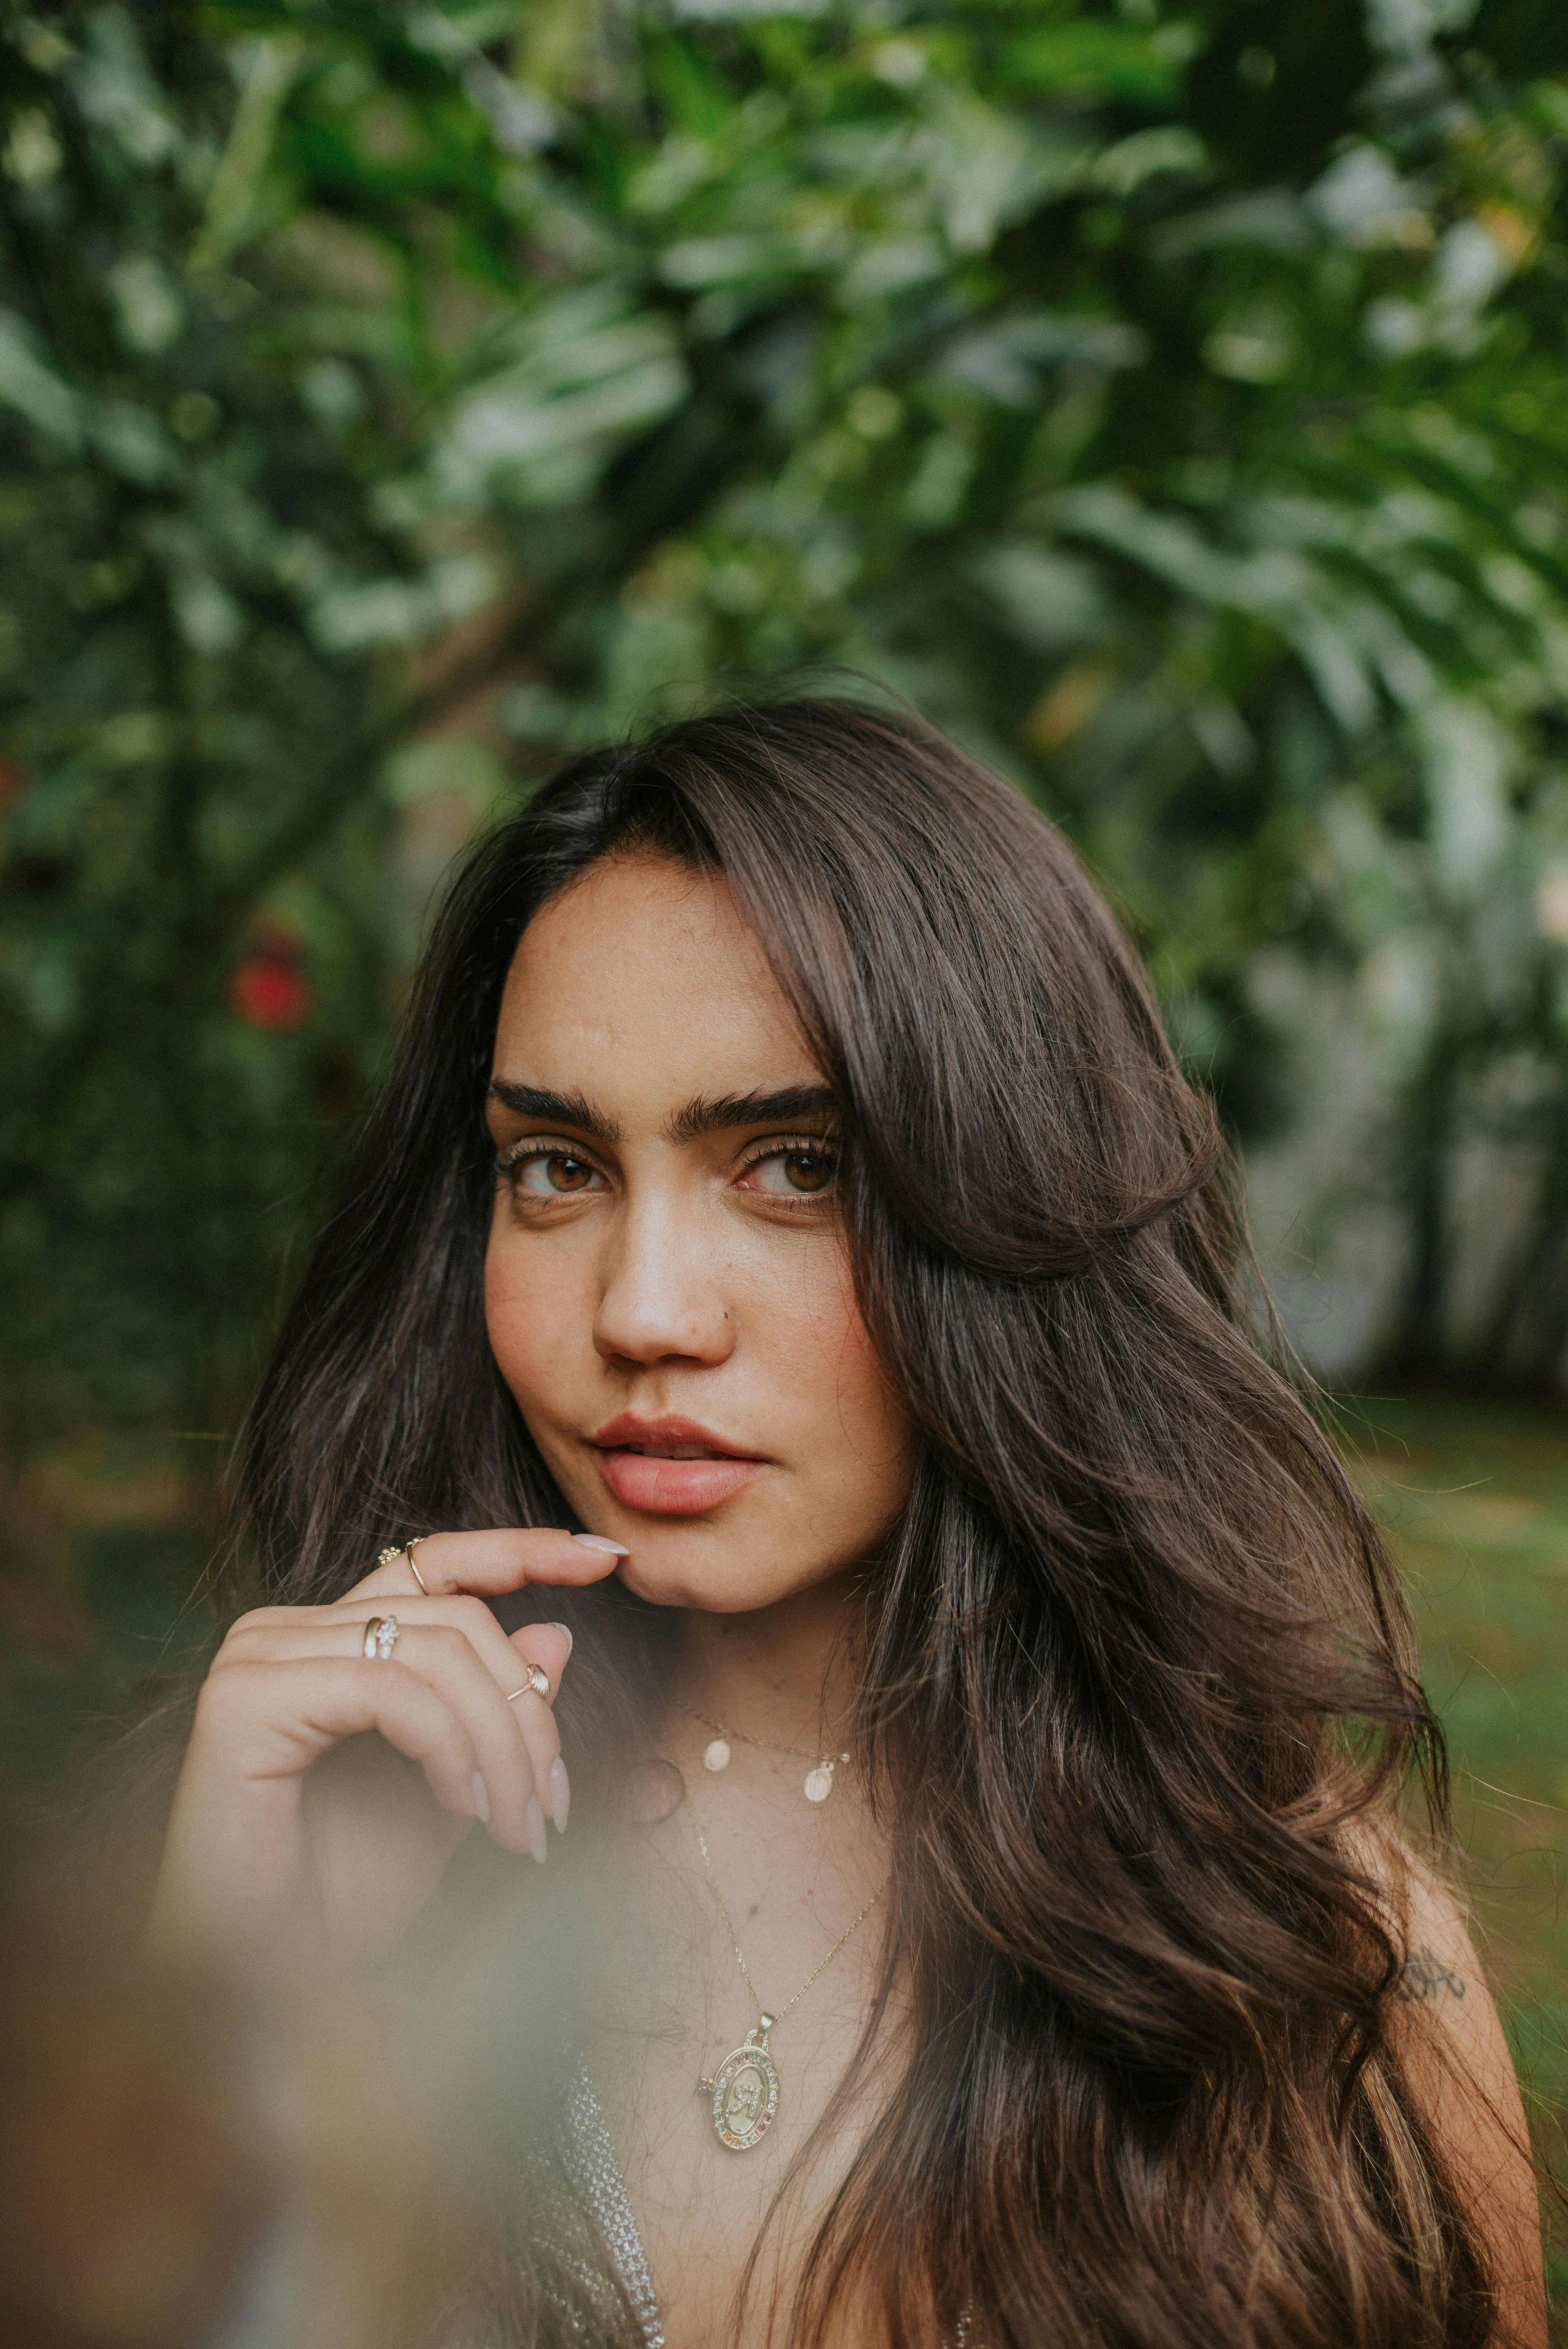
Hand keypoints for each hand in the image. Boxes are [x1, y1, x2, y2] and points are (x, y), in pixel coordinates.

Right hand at [147, 1529, 624, 1971]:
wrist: (264, 1999)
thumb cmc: (341, 1907)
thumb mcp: (451, 1795)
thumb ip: (493, 1716)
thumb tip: (557, 1635)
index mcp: (327, 1642)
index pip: (435, 1563)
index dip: (523, 1549)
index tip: (606, 1558)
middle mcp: (284, 1632)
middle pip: (458, 1618)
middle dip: (528, 1713)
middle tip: (553, 1810)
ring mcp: (260, 1658)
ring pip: (438, 1652)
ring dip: (502, 1745)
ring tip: (517, 1829)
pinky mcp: (246, 1698)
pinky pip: (393, 1689)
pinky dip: (450, 1747)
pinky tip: (462, 1810)